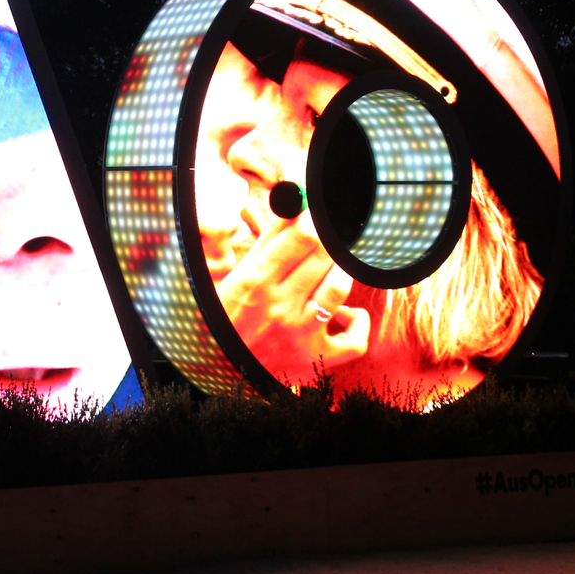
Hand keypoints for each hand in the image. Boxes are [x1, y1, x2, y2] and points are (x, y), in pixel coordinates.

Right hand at [216, 217, 369, 376]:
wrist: (218, 370)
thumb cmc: (228, 316)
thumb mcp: (238, 275)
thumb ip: (269, 239)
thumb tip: (294, 203)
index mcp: (256, 280)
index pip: (302, 235)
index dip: (315, 219)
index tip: (317, 214)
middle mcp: (280, 307)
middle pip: (323, 256)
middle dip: (328, 241)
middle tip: (326, 239)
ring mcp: (301, 335)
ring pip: (339, 288)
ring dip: (340, 272)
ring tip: (329, 272)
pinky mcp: (317, 360)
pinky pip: (355, 338)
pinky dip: (356, 320)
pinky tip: (342, 312)